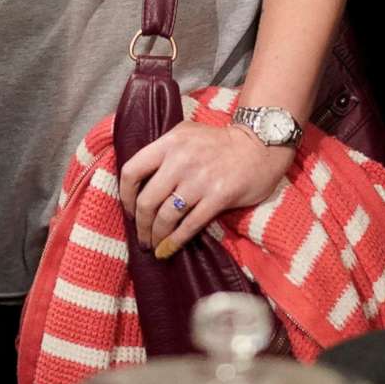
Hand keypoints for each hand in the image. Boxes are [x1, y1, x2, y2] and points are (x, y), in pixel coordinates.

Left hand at [118, 118, 290, 260]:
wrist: (260, 145)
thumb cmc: (220, 142)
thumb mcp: (187, 134)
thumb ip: (164, 151)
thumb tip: (141, 181)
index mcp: (169, 142)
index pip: (131, 171)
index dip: (124, 196)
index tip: (129, 210)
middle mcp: (181, 160)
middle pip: (146, 200)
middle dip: (140, 224)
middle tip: (142, 236)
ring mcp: (199, 179)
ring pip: (165, 216)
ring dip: (156, 236)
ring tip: (155, 245)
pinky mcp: (218, 197)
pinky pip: (189, 225)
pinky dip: (175, 241)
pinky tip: (168, 249)